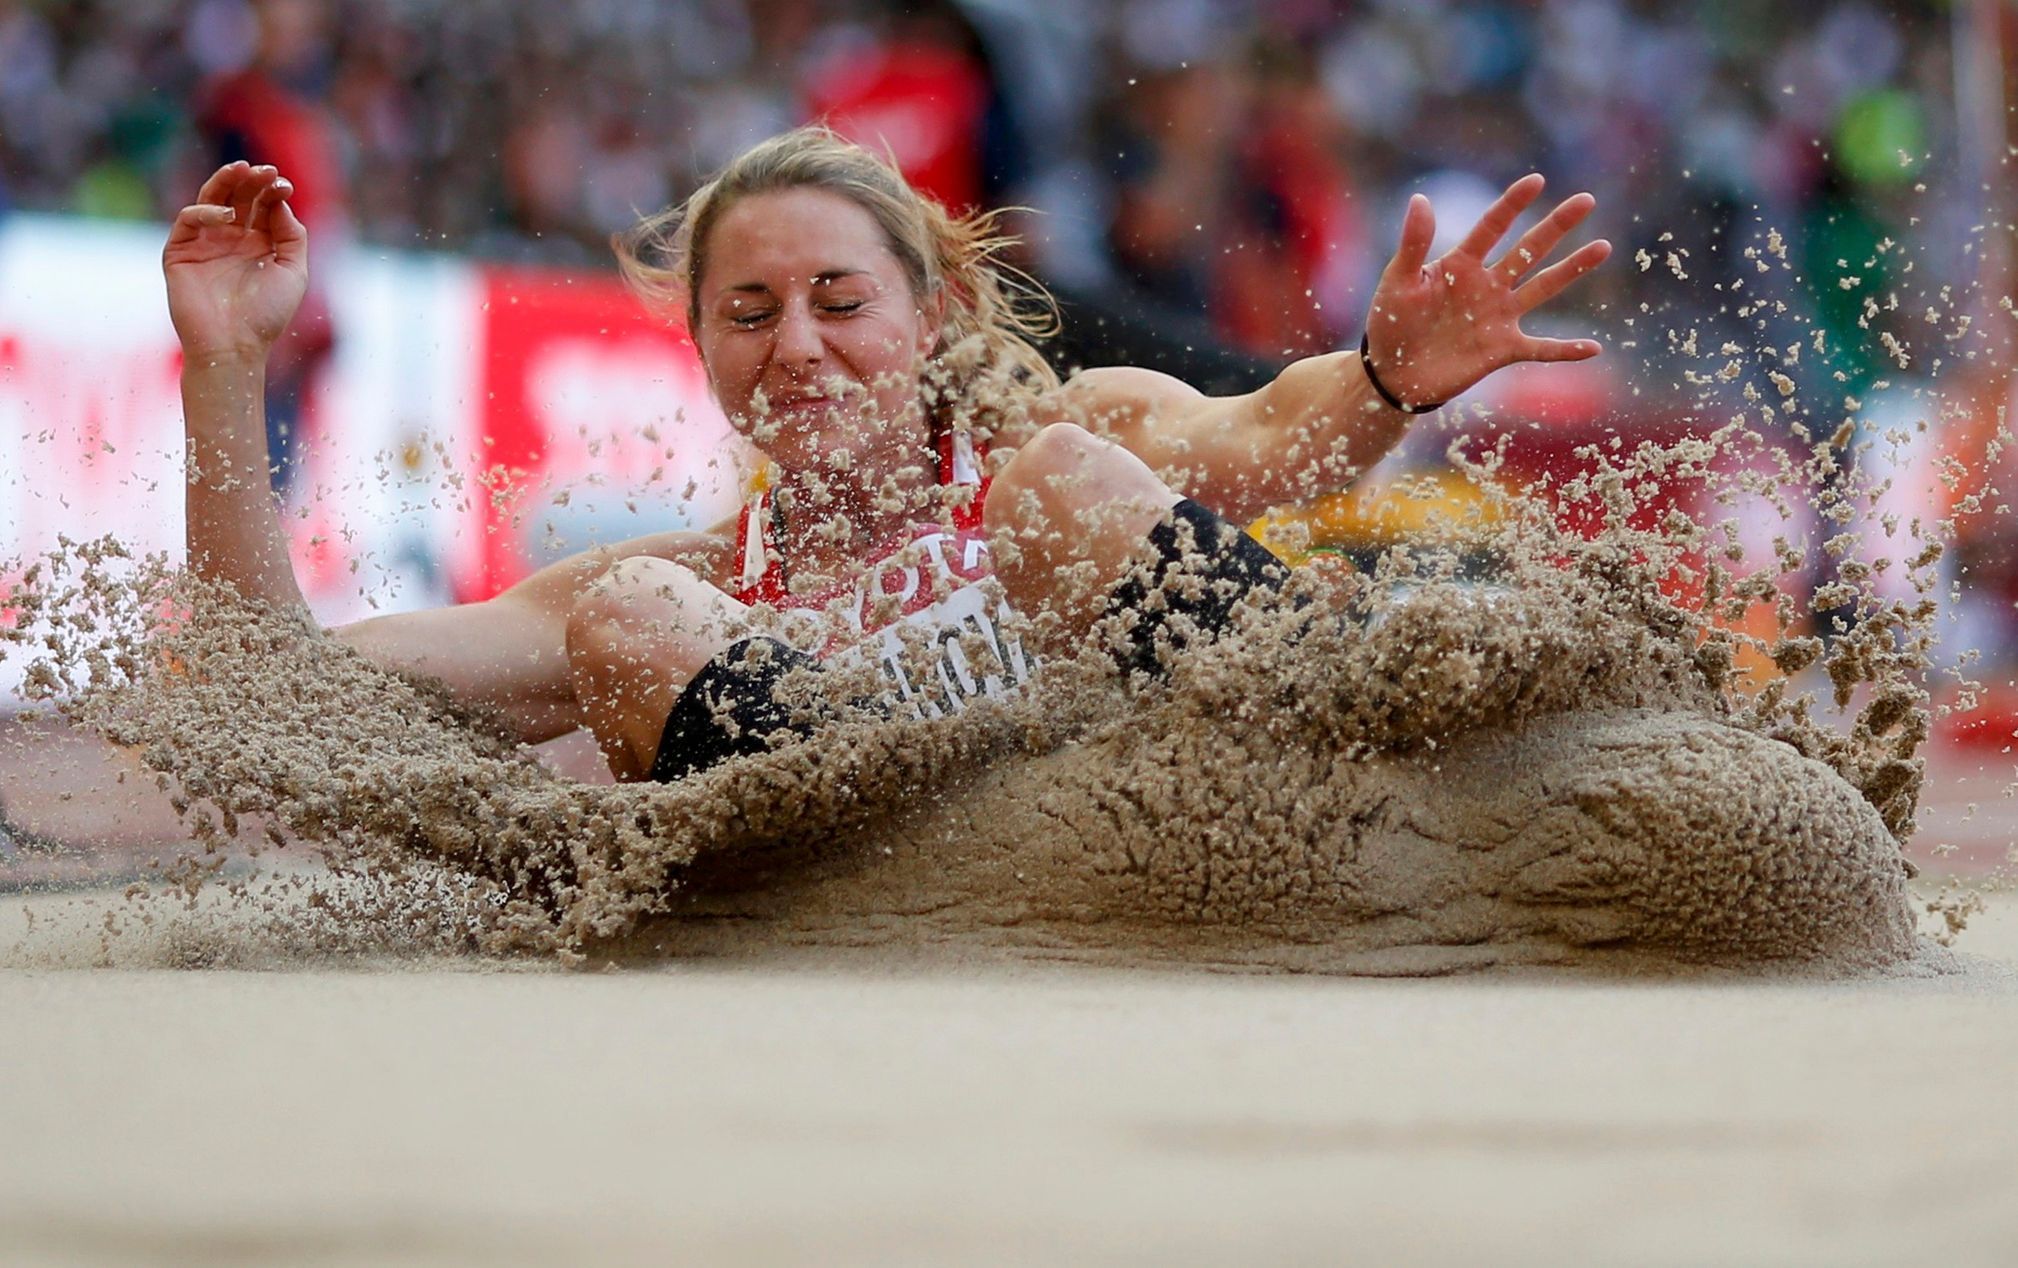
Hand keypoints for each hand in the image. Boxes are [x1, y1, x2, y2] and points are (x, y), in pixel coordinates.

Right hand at [163, 162, 308, 363]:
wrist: (233, 345)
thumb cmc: (266, 315)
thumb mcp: (293, 272)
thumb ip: (292, 236)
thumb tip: (279, 201)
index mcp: (259, 244)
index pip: (263, 206)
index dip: (272, 191)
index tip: (284, 185)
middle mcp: (232, 240)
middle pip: (239, 198)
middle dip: (252, 181)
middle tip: (265, 171)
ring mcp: (205, 243)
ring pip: (211, 200)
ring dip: (225, 181)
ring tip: (243, 169)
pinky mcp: (180, 251)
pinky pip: (189, 220)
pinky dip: (205, 212)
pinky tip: (227, 217)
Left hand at [1363, 175, 1609, 408]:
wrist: (1392, 374)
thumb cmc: (1390, 323)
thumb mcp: (1398, 281)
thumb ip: (1413, 243)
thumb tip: (1421, 198)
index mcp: (1461, 265)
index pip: (1492, 227)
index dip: (1512, 205)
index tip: (1536, 181)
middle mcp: (1487, 285)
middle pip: (1529, 249)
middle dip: (1557, 226)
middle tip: (1586, 201)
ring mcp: (1498, 316)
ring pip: (1543, 287)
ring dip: (1572, 269)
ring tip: (1603, 247)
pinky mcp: (1502, 349)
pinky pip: (1540, 349)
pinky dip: (1565, 350)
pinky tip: (1594, 349)